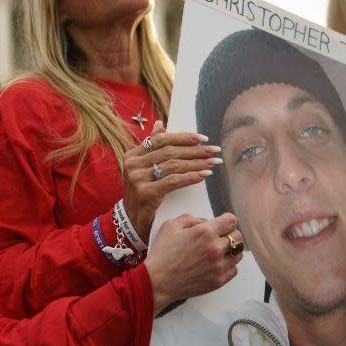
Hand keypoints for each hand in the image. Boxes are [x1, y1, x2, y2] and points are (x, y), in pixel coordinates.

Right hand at [122, 121, 222, 239]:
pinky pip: (173, 181)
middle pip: (169, 152)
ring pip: (173, 166)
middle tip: (214, 150)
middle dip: (195, 150)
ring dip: (197, 163)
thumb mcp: (142, 168)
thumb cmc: (141, 193)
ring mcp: (137, 179)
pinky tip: (204, 175)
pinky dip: (191, 177)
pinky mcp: (146, 193)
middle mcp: (133, 165)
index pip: (160, 140)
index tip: (203, 138)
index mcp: (132, 155)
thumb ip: (151, 147)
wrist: (131, 221)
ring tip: (213, 162)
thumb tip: (160, 124)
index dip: (183, 137)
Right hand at [145, 213, 242, 315]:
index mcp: (205, 232)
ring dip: (230, 250)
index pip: (231, 221)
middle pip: (237, 236)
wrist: (158, 281)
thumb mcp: (171, 226)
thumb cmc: (163, 254)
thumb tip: (204, 222)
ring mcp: (219, 266)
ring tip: (217, 252)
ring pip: (238, 253)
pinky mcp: (219, 280)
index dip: (225, 220)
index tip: (221, 224)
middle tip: (218, 237)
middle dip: (228, 234)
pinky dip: (227, 265)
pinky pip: (234, 269)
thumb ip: (191, 218)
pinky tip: (215, 264)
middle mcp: (216, 248)